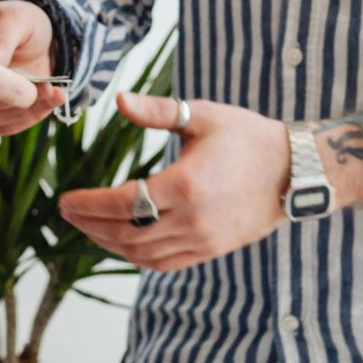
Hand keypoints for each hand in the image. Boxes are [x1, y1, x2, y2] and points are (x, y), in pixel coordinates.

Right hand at [0, 0, 67, 134]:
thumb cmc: (21, 20)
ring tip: (51, 92)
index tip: (18, 75)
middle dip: (10, 98)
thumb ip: (0, 40)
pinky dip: (31, 118)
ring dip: (24, 110)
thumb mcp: (14, 20)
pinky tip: (52, 99)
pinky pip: (4, 127)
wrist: (39, 37)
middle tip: (43, 87)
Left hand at [57, 94, 287, 271]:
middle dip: (90, 225)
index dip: (90, 204)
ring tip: (86, 225)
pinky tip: (120, 240)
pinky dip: (136, 255)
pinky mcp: (212, 250)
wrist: (297, 171)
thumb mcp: (203, 115)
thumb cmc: (248, 137)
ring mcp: (204, 241)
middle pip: (127, 234)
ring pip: (143, 254)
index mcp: (187, 185)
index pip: (125, 203)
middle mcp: (193, 220)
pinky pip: (164, 263)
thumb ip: (158, 111)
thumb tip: (119, 99)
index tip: (65, 199)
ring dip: (108, 242)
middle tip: (66, 212)